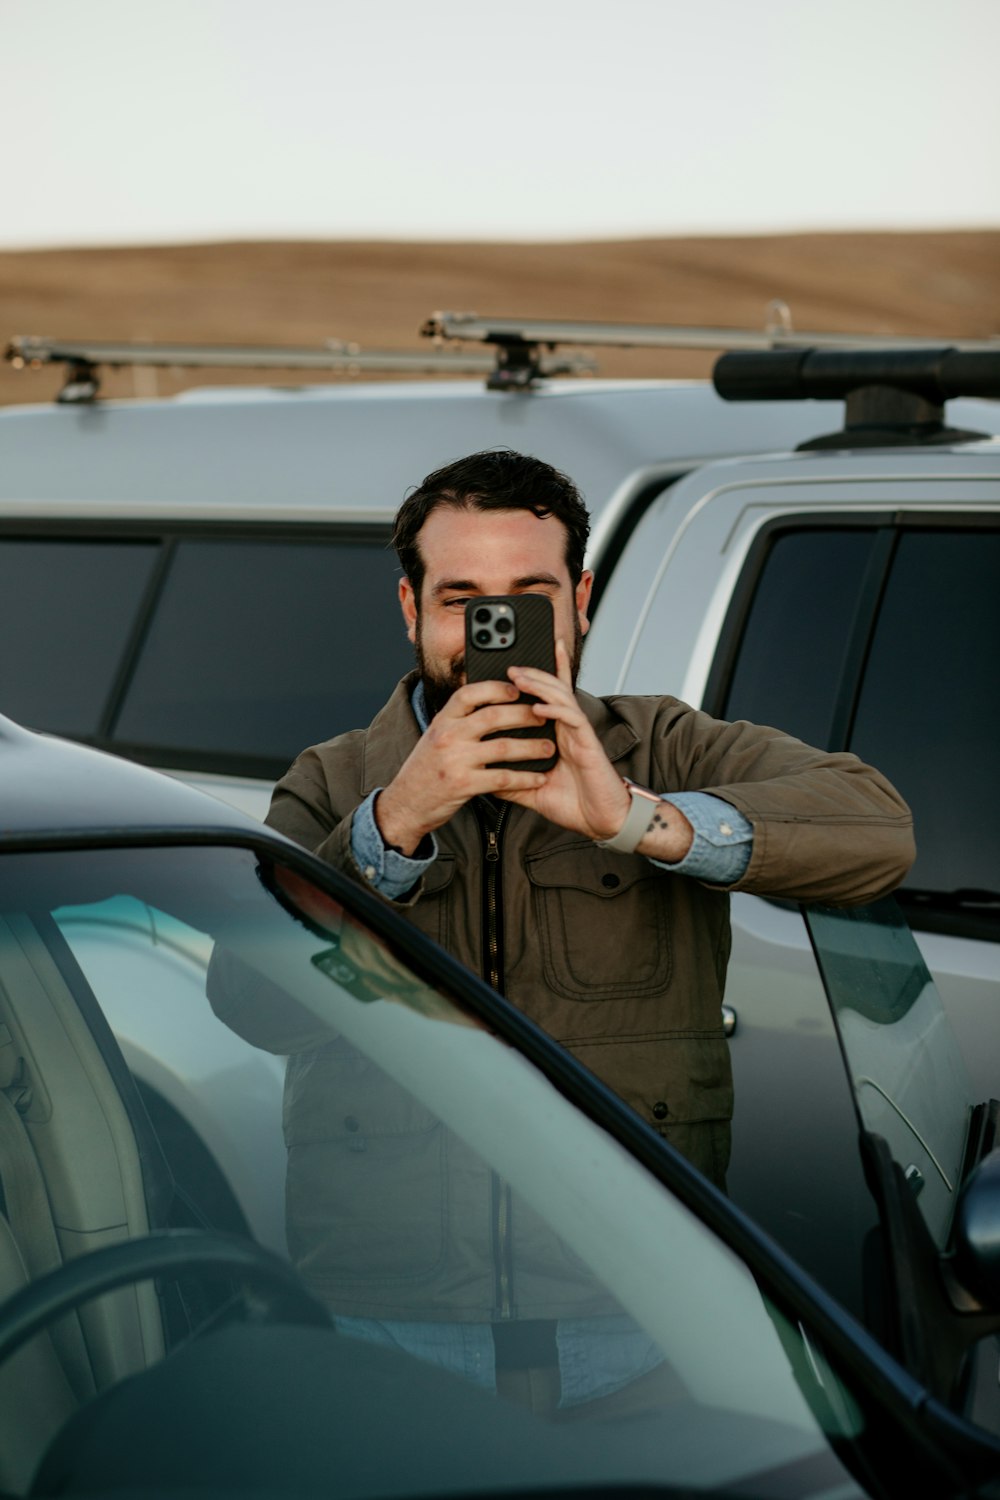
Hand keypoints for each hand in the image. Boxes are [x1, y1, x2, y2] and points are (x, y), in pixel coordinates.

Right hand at [375, 680, 554, 853]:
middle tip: (544, 716)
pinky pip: (502, 778)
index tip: (518, 689)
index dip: (496, 688)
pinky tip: (537, 778)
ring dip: (531, 747)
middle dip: (524, 715)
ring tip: (549, 747)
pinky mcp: (463, 785)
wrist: (406, 803)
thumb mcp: (435, 735)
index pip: (470, 693)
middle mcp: (448, 736)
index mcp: (442, 720)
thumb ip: (458, 719)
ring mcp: (455, 760)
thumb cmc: (426, 768)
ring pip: (503, 747)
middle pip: (493, 716)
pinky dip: (524, 778)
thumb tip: (490, 701)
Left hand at [497, 640, 632, 839]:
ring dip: (541, 685)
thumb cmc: (576, 806)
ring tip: (520, 677)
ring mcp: (580, 735)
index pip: (548, 702)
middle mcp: (570, 731)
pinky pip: (573, 720)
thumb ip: (512, 783)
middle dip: (534, 676)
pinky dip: (556, 710)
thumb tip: (486, 779)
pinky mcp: (589, 744)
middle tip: (511, 667)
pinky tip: (539, 707)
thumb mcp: (533, 792)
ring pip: (562, 698)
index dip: (538, 682)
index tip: (513, 671)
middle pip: (554, 692)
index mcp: (559, 737)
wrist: (601, 822)